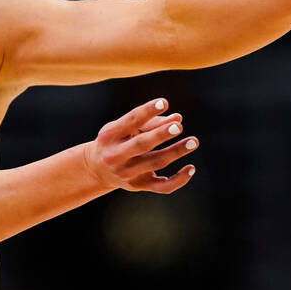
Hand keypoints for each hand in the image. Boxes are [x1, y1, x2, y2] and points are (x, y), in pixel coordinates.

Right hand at [82, 98, 197, 192]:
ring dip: (176, 152)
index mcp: (110, 135)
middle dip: (160, 135)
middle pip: (141, 145)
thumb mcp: (125, 127)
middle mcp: (115, 155)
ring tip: (193, 141)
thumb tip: (178, 118)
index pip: (130, 121)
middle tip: (178, 127)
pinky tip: (191, 168)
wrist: (97, 169)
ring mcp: (127, 173)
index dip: (147, 111)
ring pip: (155, 163)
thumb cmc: (117, 140)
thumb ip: (150, 121)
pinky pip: (162, 187)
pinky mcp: (138, 186)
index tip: (164, 102)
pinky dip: (178, 180)